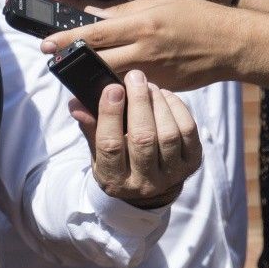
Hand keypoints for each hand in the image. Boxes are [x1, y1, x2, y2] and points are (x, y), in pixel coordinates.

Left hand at [44, 0, 229, 92]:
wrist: (230, 43)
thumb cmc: (195, 16)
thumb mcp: (160, 2)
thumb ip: (126, 10)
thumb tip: (94, 14)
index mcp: (142, 23)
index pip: (94, 33)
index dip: (66, 40)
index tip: (44, 44)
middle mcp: (144, 49)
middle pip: (97, 59)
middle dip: (72, 62)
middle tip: (53, 62)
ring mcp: (153, 72)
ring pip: (112, 78)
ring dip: (92, 76)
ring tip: (76, 73)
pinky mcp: (162, 87)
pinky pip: (133, 89)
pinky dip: (118, 87)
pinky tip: (107, 84)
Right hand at [70, 68, 199, 207]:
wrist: (150, 190)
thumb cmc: (119, 162)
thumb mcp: (97, 151)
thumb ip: (89, 127)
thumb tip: (76, 103)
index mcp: (114, 179)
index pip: (110, 145)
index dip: (110, 114)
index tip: (112, 88)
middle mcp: (144, 182)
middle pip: (143, 138)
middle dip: (139, 102)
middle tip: (134, 78)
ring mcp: (172, 174)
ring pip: (168, 134)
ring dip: (158, 103)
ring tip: (149, 86)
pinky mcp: (192, 163)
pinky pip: (188, 130)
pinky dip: (177, 108)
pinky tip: (165, 97)